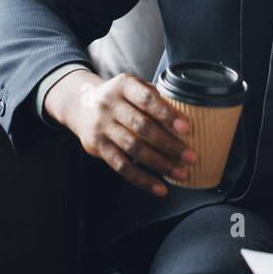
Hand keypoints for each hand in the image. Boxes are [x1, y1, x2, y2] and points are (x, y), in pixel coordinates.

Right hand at [45, 70, 195, 196]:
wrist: (81, 104)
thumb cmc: (121, 97)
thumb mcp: (134, 87)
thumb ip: (156, 98)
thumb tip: (187, 118)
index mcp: (124, 85)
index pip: (147, 99)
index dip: (167, 113)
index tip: (187, 128)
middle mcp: (110, 104)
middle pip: (142, 127)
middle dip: (169, 144)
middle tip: (191, 157)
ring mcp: (102, 126)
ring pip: (133, 148)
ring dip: (160, 164)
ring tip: (181, 174)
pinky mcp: (97, 146)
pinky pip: (121, 166)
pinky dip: (142, 179)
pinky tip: (160, 188)